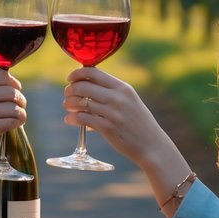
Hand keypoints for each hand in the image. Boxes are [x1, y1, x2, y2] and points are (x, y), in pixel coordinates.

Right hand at [0, 68, 25, 173]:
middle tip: (19, 106)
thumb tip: (7, 87)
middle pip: (12, 90)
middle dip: (20, 99)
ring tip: (18, 117)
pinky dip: (18, 122)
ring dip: (21, 112)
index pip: (2, 75)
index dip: (13, 83)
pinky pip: (14, 120)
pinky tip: (15, 124)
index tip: (15, 90)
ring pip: (15, 106)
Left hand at [62, 68, 178, 168]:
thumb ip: (111, 93)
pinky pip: (83, 119)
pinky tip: (69, 119)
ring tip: (67, 106)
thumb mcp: (129, 101)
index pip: (94, 72)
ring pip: (81, 102)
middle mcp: (118, 98)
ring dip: (69, 103)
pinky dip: (72, 118)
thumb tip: (86, 87)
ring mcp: (113, 113)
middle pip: (84, 86)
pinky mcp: (108, 128)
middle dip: (70, 89)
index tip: (71, 78)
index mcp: (123, 88)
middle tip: (67, 94)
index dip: (78, 73)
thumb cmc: (138, 123)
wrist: (151, 145)